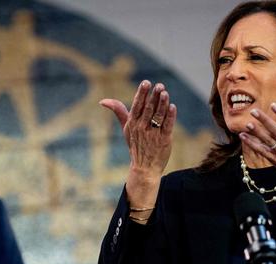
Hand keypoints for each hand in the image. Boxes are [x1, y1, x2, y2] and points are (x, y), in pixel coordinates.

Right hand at [100, 80, 176, 209]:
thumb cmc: (135, 145)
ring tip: (165, 93)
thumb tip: (103, 101)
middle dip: (153, 96)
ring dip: (162, 104)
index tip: (146, 82)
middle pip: (148, 109)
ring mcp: (153, 134)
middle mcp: (142, 128)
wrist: (144, 168)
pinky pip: (167, 126)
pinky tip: (172, 106)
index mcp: (133, 124)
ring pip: (158, 116)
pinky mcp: (164, 140)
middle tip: (159, 85)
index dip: (142, 94)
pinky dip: (170, 116)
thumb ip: (118, 111)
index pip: (137, 106)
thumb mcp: (126, 128)